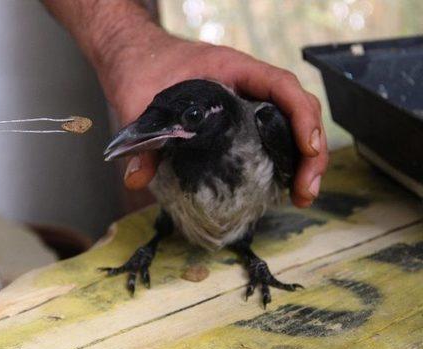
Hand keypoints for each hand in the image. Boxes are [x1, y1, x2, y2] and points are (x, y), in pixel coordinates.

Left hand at [99, 33, 327, 207]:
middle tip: (305, 190)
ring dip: (302, 159)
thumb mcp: (137, 102)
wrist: (133, 56)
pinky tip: (281, 185)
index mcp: (231, 69)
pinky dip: (283, 158)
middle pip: (296, 110)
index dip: (301, 116)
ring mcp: (245, 101)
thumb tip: (136, 180)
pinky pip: (271, 134)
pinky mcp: (237, 119)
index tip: (308, 149)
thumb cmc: (141, 68)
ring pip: (289, 124)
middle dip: (310, 150)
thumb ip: (140, 139)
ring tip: (301, 195)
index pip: (281, 86)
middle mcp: (246, 84)